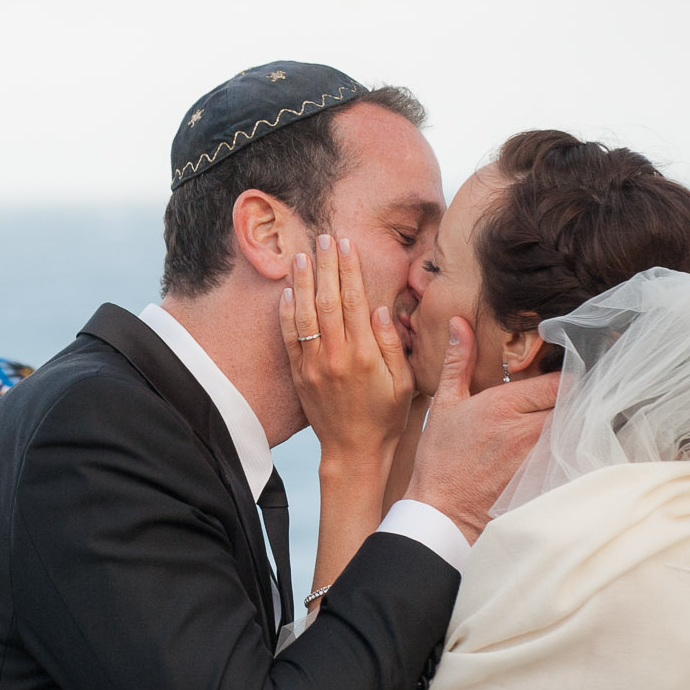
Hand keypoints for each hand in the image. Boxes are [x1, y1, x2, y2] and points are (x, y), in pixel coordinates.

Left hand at [278, 234, 413, 464]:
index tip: (347, 245)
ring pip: (304, 315)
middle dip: (326, 266)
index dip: (350, 270)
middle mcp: (335, 356)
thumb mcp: (403, 382)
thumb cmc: (386, 416)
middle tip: (323, 238)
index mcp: (364, 355)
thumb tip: (378, 308)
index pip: (354, 301)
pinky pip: (290, 339)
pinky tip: (287, 292)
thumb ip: (391, 344)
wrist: (354, 451)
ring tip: (301, 256)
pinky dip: (286, 314)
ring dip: (303, 283)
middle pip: (327, 301)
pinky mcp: (299, 375)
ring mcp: (313, 365)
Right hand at [405, 318, 560, 541]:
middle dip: (574, 400)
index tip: (558, 378)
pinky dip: (572, 450)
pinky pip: (573, 457)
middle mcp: (528, 431)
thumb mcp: (444, 404)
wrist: (443, 513)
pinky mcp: (547, 480)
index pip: (561, 381)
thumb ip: (457, 361)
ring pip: (578, 430)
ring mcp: (541, 458)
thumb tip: (459, 323)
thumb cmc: (441, 459)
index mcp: (504, 406)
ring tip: (567, 422)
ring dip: (576, 424)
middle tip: (563, 400)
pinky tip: (562, 450)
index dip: (565, 377)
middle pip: (576, 404)